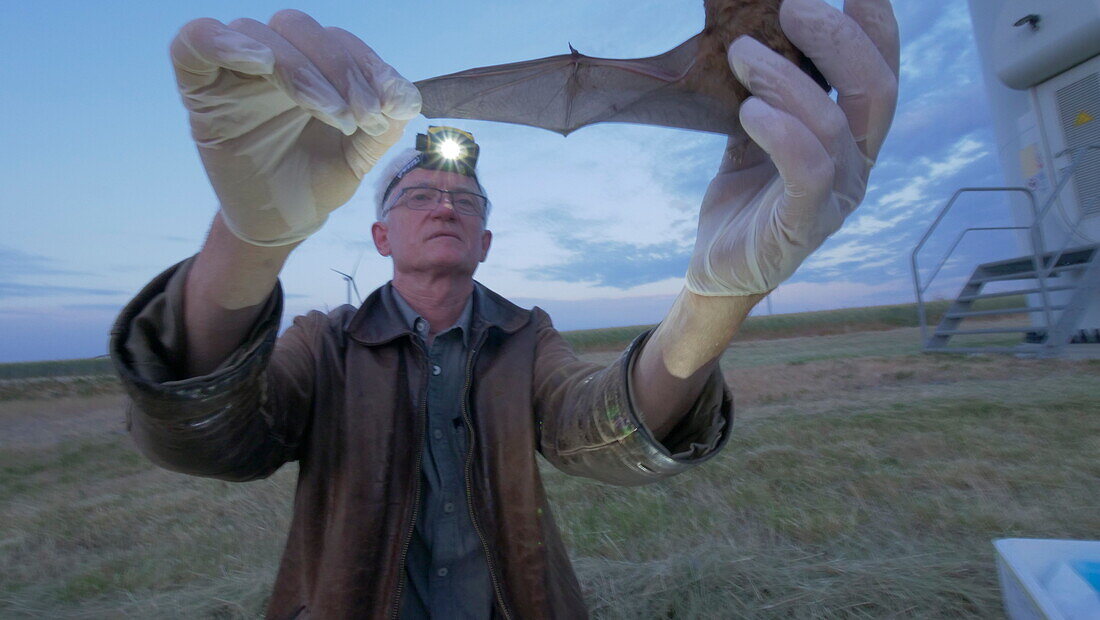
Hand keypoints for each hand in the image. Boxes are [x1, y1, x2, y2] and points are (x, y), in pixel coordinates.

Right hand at [170, 10, 420, 245]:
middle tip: (362, 116)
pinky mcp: (198, 83)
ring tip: (335, 116)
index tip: (394, 104)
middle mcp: (271, 58)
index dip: (368, 64)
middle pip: (297, 27)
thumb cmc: (317, 181)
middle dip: (339, 69)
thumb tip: (408, 96)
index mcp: (311, 64)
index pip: (337, 40)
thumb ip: (384, 121)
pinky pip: (197, 40)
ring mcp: (232, 68)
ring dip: (303, 70)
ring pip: (259, 33)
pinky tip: (263, 62)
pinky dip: (227, 42)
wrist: (281, 223)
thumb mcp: (361, 152)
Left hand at [685, 0, 898, 295]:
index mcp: (854, 139)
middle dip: (836, 38)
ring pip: (831, 123)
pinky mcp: (802, 225)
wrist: (718, 268)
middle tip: (790, 6)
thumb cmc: (744, 197)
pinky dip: (782, 131)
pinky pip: (807, 169)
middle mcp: (858, 165)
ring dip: (784, 77)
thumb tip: (755, 27)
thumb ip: (770, 89)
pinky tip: (750, 111)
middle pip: (873, 89)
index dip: (875, 24)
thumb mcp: (759, 132)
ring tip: (741, 53)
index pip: (881, 71)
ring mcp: (836, 198)